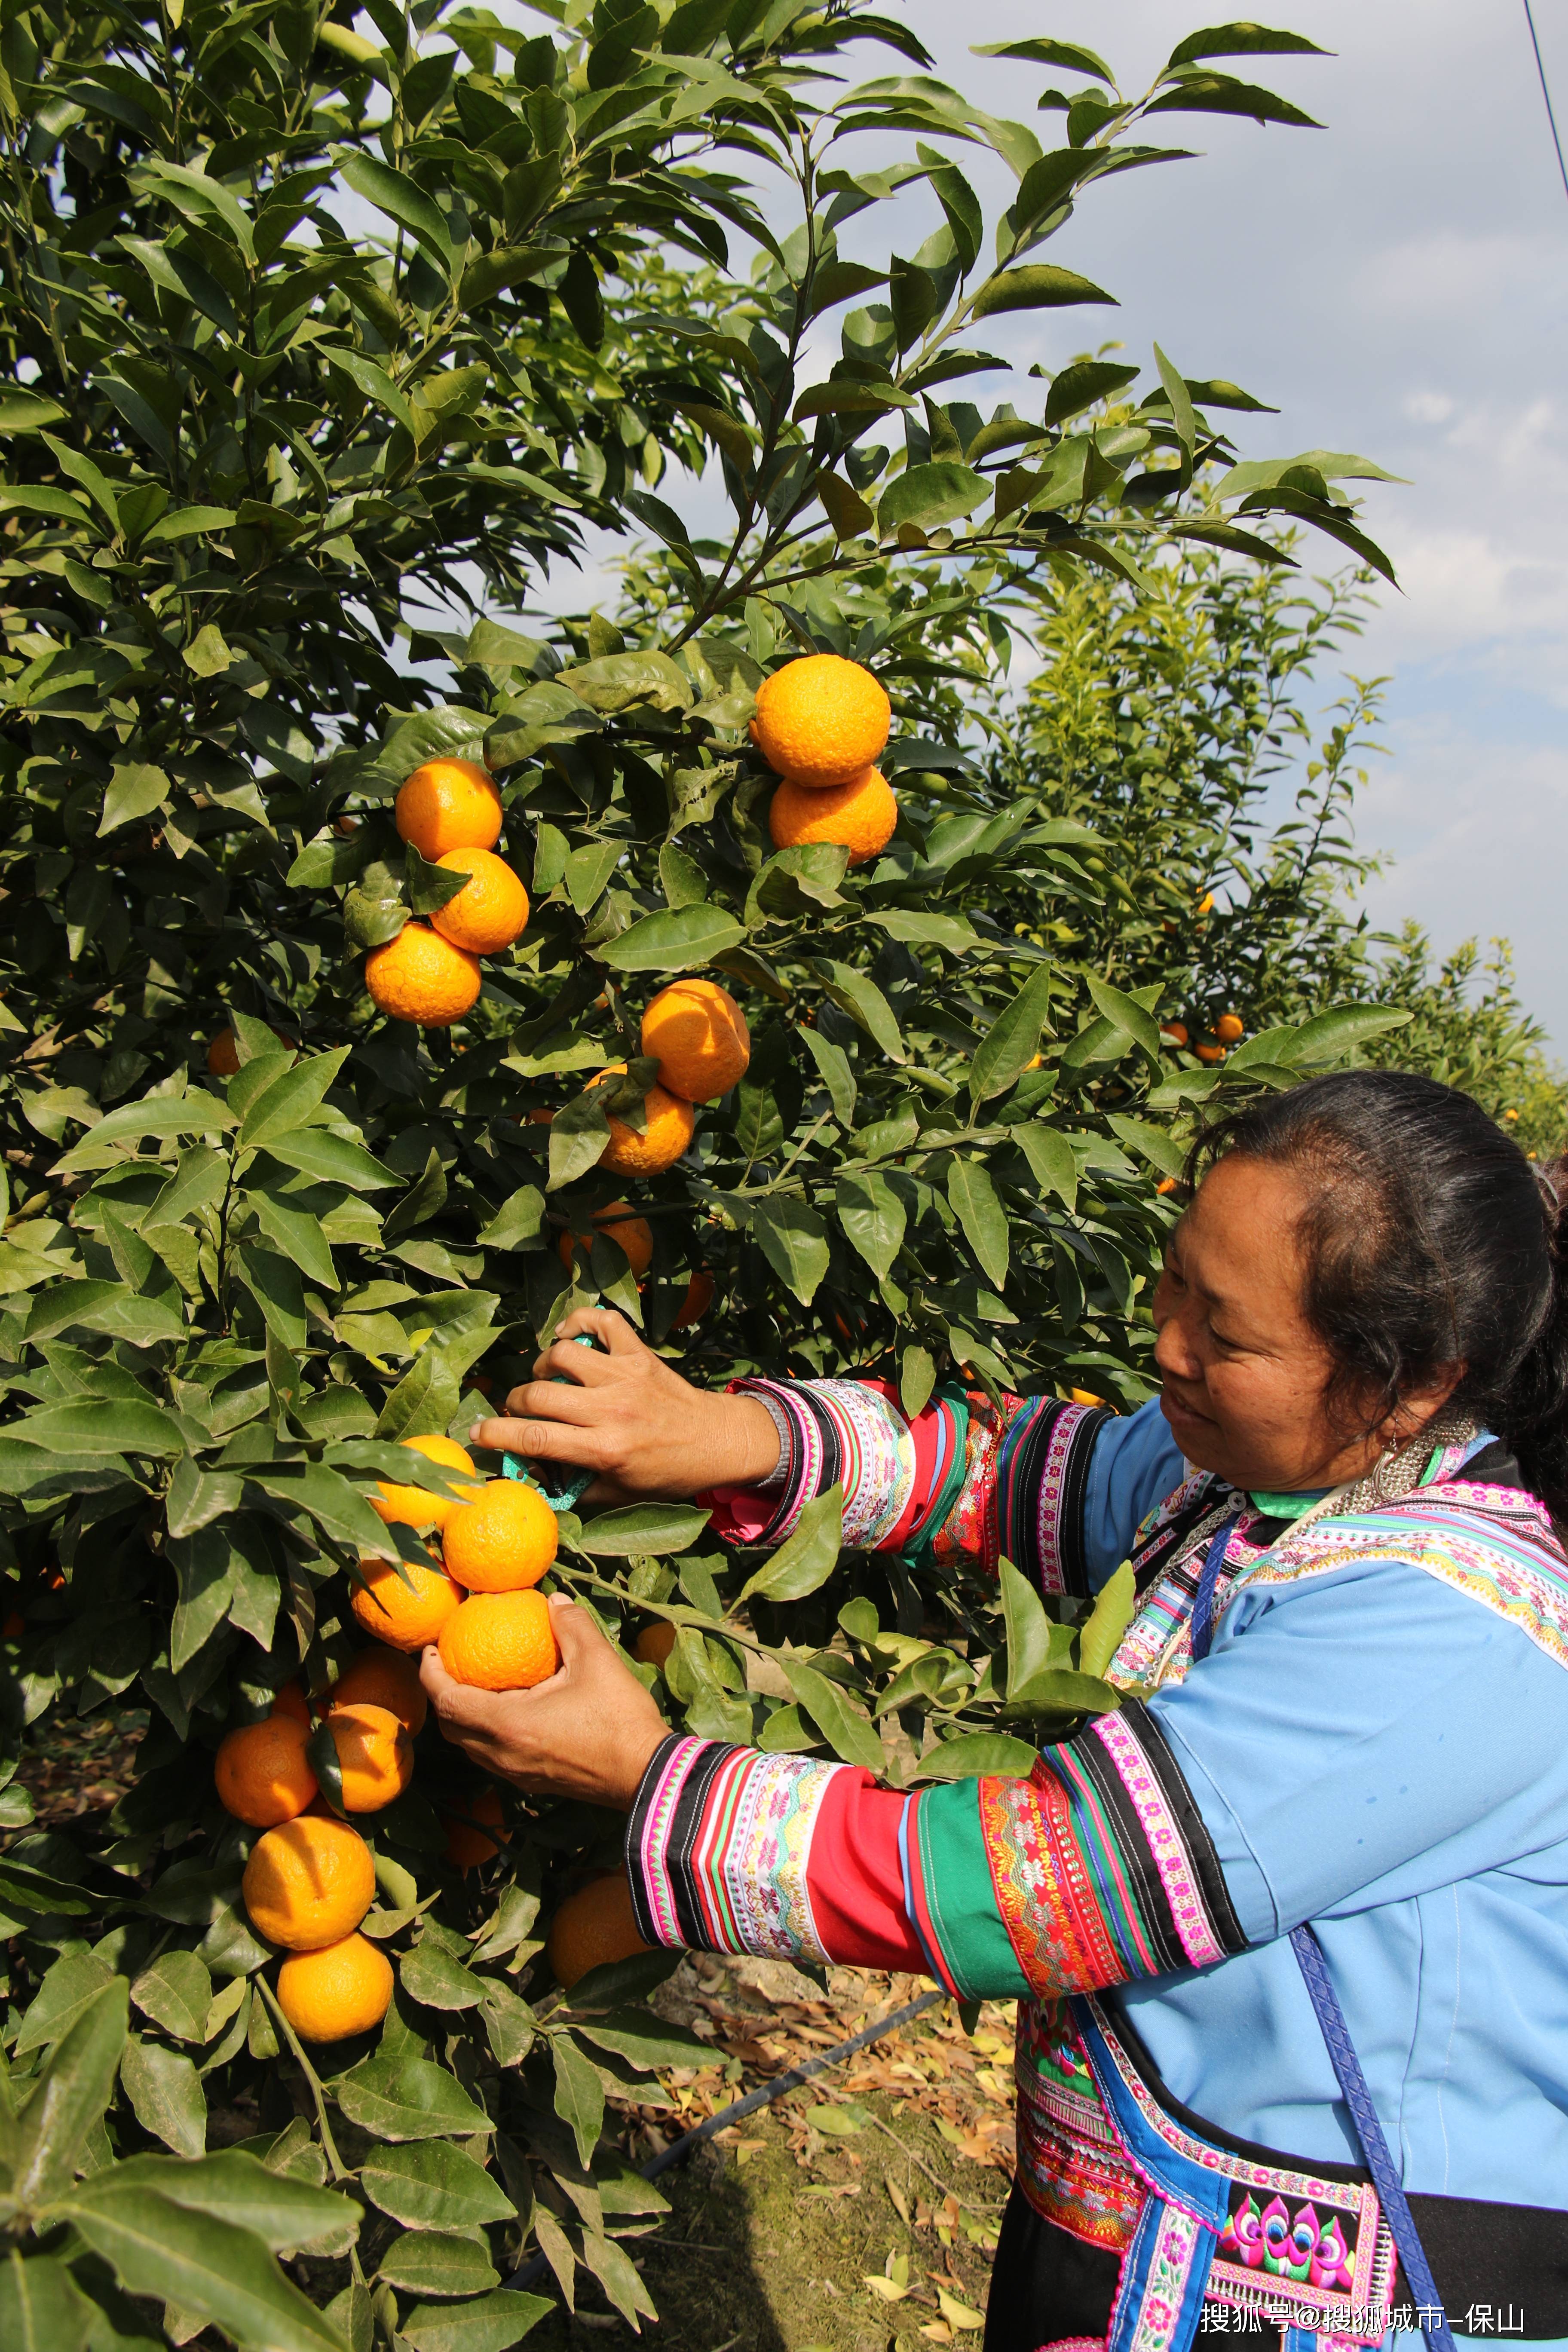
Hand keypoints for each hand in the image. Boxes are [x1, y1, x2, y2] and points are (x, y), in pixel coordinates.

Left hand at [419, 1593, 668, 1809]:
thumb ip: (571, 1624)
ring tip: (474, 1685)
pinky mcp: (531, 1783)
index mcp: (507, 1725)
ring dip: (462, 1716)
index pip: (447, 1701)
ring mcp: (515, 1774)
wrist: (646, 1773)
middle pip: (450, 1728)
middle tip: (448, 1664)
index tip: (431, 1649)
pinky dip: (484, 1733)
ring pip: (469, 1746)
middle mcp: (502, 1755)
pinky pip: (491, 1757)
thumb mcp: (597, 1660)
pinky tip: (507, 1710)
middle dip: (440, 1695)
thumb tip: (553, 1600)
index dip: (430, 1674)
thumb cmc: (619, 1718)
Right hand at [469, 1306, 781, 1502]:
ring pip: (563, 1353)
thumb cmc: (667, 1473)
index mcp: (605, 1449)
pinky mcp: (640, 1353)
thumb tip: (531, 1477)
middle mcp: (612, 1409)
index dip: (497, 1435)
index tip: (476, 1433)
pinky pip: (603, 1321)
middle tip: (518, 1410)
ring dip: (543, 1364)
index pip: (536, 1438)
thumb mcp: (619, 1492)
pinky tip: (570, 1338)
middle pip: (540, 1393)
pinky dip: (580, 1321)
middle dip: (515, 1401)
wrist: (718, 1441)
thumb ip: (574, 1486)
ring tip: (546, 1378)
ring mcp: (625, 1376)